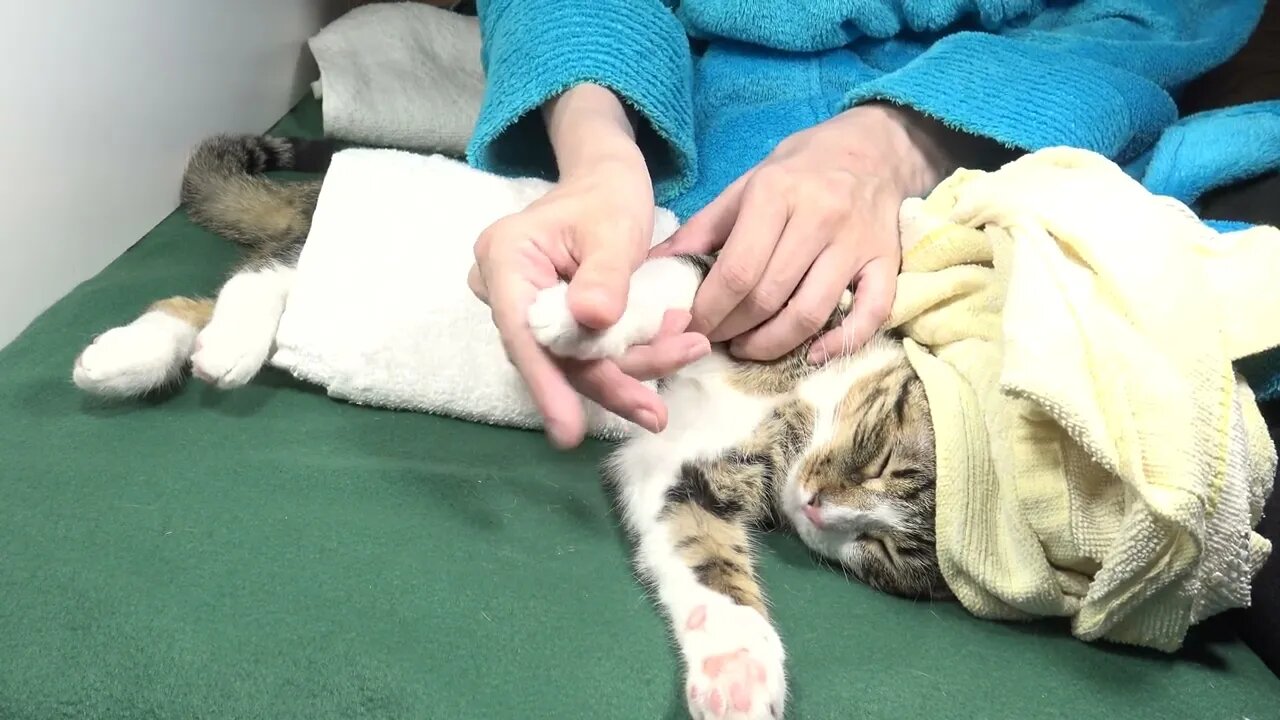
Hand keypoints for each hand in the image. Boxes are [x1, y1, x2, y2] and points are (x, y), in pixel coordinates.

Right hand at [469, 95, 709, 448]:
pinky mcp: (555, 323)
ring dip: (630, 369)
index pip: (523, 334)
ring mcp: (528, 310)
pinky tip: (672, 347)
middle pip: (553, 356)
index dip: (547, 385)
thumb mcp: (614, 227)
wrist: (607, 179)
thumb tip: (592, 322)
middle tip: (656, 413)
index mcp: (504, 260)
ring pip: (575, 360)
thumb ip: (604, 275)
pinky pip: (588, 352)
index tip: (568, 432)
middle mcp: (506, 291)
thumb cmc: (608, 194)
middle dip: (610, 382)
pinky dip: (630, 355)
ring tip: (686, 354)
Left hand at [652, 103, 944, 363]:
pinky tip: (813, 355)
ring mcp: (856, 243)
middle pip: (768, 296)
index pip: (737, 270)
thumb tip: (652, 264)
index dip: (709, 309)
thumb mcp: (747, 185)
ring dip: (772, 343)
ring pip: (811, 312)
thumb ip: (703, 228)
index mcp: (776, 195)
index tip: (691, 326)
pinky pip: (871, 314)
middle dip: (733, 329)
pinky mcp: (887, 261)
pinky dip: (842, 343)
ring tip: (748, 348)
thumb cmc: (800, 169)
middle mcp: (819, 218)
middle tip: (715, 339)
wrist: (874, 148)